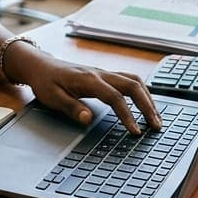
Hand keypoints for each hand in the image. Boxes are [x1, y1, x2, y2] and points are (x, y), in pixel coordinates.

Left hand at [6, 47, 160, 134]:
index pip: (114, 97)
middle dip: (147, 105)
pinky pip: (129, 80)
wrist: (40, 66)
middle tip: (157, 125)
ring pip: (133, 80)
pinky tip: (146, 105)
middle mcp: (100, 73)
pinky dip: (141, 92)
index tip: (136, 132)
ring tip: (156, 118)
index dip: (127, 115)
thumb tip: (88, 119)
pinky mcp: (104, 75)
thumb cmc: (45, 82)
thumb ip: (70, 107)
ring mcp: (103, 73)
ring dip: (147, 98)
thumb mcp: (51, 97)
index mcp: (88, 79)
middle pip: (132, 85)